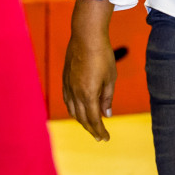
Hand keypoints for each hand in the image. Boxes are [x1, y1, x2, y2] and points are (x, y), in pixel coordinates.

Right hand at [62, 0, 116, 140]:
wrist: (86, 37)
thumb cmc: (102, 56)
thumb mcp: (110, 78)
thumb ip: (107, 98)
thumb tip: (107, 115)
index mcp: (88, 94)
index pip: (94, 119)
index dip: (100, 131)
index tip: (106, 138)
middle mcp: (75, 94)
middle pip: (82, 118)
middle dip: (92, 129)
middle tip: (100, 137)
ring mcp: (68, 87)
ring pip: (73, 111)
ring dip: (82, 121)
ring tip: (91, 126)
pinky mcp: (64, 81)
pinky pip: (68, 101)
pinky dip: (74, 110)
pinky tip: (79, 111)